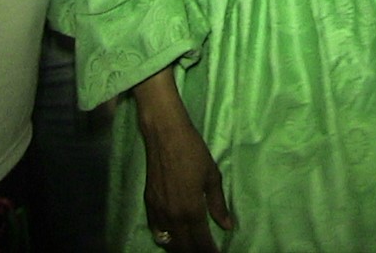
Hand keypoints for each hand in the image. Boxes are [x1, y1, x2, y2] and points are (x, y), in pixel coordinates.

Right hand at [133, 66, 235, 251]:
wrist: (165, 134)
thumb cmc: (193, 152)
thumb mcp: (212, 176)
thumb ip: (218, 204)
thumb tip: (227, 225)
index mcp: (191, 210)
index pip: (201, 241)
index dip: (210, 252)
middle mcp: (173, 215)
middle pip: (184, 246)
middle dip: (196, 252)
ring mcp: (158, 211)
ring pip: (169, 241)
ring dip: (181, 247)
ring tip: (192, 249)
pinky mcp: (149, 203)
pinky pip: (156, 229)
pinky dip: (165, 238)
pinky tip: (172, 239)